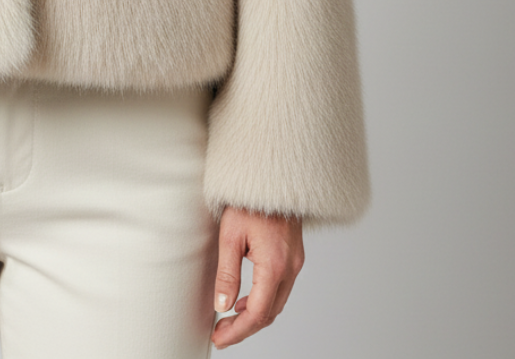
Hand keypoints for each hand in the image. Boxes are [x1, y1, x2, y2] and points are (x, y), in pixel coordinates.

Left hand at [211, 206, 303, 349]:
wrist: (271, 176)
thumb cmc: (248, 200)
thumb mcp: (230, 235)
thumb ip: (227, 273)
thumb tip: (221, 305)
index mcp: (274, 265)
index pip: (258, 313)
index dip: (238, 331)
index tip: (220, 339)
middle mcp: (290, 267)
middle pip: (270, 312)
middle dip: (245, 328)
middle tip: (221, 334)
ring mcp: (295, 262)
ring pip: (277, 302)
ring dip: (255, 315)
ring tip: (229, 321)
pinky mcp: (293, 256)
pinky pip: (281, 288)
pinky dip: (264, 300)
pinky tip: (246, 300)